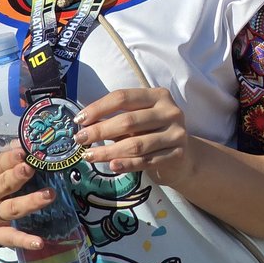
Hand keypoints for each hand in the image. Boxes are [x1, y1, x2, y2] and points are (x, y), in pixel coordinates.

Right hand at [0, 148, 54, 250]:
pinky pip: (10, 238)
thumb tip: (29, 142)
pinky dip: (24, 241)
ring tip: (49, 195)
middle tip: (31, 169)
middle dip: (17, 177)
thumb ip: (9, 155)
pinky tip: (39, 242)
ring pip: (11, 209)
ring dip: (30, 202)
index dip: (10, 159)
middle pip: (3, 185)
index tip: (23, 153)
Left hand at [73, 88, 192, 186]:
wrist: (184, 157)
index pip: (124, 97)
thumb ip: (117, 119)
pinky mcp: (177, 154)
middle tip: (79, 140)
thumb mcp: (139, 121)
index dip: (99, 108)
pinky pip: (146, 161)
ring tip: (88, 156)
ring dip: (108, 151)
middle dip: (100, 130)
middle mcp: (170, 111)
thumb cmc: (154, 134)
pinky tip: (111, 166)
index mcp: (159, 96)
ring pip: (136, 144)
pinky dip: (127, 164)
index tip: (79, 120)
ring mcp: (176, 133)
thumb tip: (84, 123)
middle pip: (128, 120)